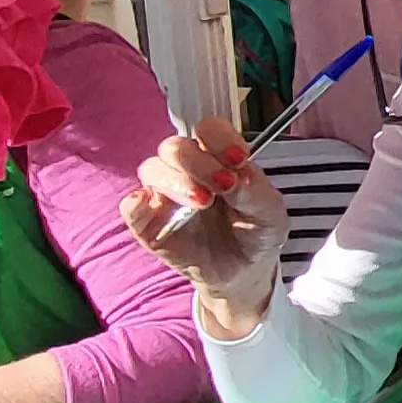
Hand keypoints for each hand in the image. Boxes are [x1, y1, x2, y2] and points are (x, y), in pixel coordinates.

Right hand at [120, 119, 285, 317]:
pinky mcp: (150, 224)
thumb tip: (232, 176)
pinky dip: (136, 203)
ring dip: (175, 181)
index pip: (207, 130)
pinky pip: (131, 207)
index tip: (238, 158)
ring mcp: (166, 196)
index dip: (219, 138)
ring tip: (203, 202)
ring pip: (152, 170)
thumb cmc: (257, 233)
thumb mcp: (270, 212)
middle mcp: (187, 171)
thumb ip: (255, 190)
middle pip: (175, 147)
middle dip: (197, 161)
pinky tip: (151, 205)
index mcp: (218, 158)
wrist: (246, 272)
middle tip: (221, 184)